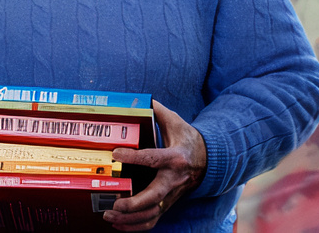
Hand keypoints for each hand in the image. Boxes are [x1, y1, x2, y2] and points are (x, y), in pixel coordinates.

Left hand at [102, 100, 206, 230]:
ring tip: (110, 216)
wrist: (209, 160)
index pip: (152, 158)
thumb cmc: (187, 139)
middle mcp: (174, 180)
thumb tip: (140, 98)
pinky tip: (119, 224)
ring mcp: (172, 195)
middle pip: (155, 196)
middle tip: (115, 203)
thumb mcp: (175, 121)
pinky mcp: (169, 203)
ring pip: (153, 213)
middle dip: (134, 203)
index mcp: (175, 157)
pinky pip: (154, 220)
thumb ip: (156, 110)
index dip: (133, 156)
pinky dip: (136, 226)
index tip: (115, 153)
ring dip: (131, 219)